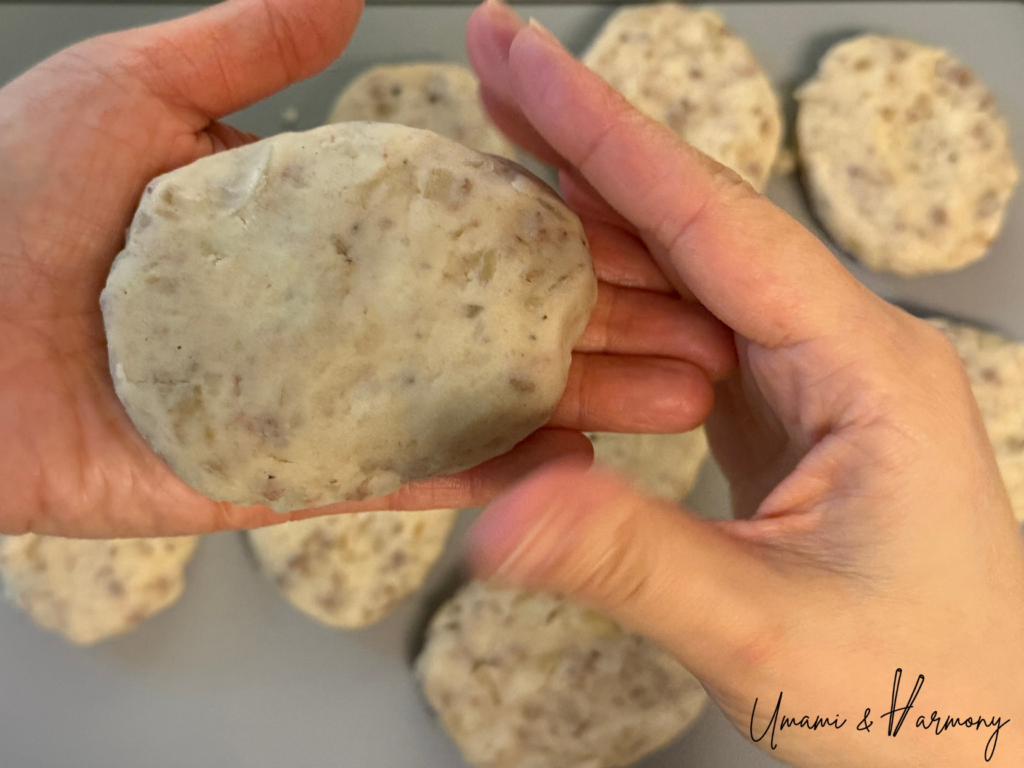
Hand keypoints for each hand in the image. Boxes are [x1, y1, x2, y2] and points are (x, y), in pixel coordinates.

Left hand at [0, 0, 733, 537]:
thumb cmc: (6, 197)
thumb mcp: (131, 93)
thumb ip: (243, 51)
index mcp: (316, 229)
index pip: (467, 229)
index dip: (561, 236)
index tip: (650, 244)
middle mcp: (335, 319)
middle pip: (489, 326)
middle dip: (602, 333)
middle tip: (702, 341)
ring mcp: (316, 403)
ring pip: (468, 408)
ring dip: (574, 410)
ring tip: (675, 409)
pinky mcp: (282, 477)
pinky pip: (398, 478)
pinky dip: (486, 479)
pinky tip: (571, 470)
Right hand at [464, 4, 1023, 766]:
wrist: (983, 750)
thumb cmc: (920, 696)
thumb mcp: (766, 634)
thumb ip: (630, 564)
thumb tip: (490, 521)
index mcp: (862, 367)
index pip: (715, 218)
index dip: (605, 131)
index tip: (520, 53)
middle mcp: (839, 350)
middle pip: (695, 217)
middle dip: (586, 139)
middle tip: (492, 68)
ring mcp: (807, 381)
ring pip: (682, 269)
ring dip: (589, 215)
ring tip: (499, 161)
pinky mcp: (775, 417)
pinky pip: (681, 331)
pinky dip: (609, 295)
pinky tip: (557, 281)